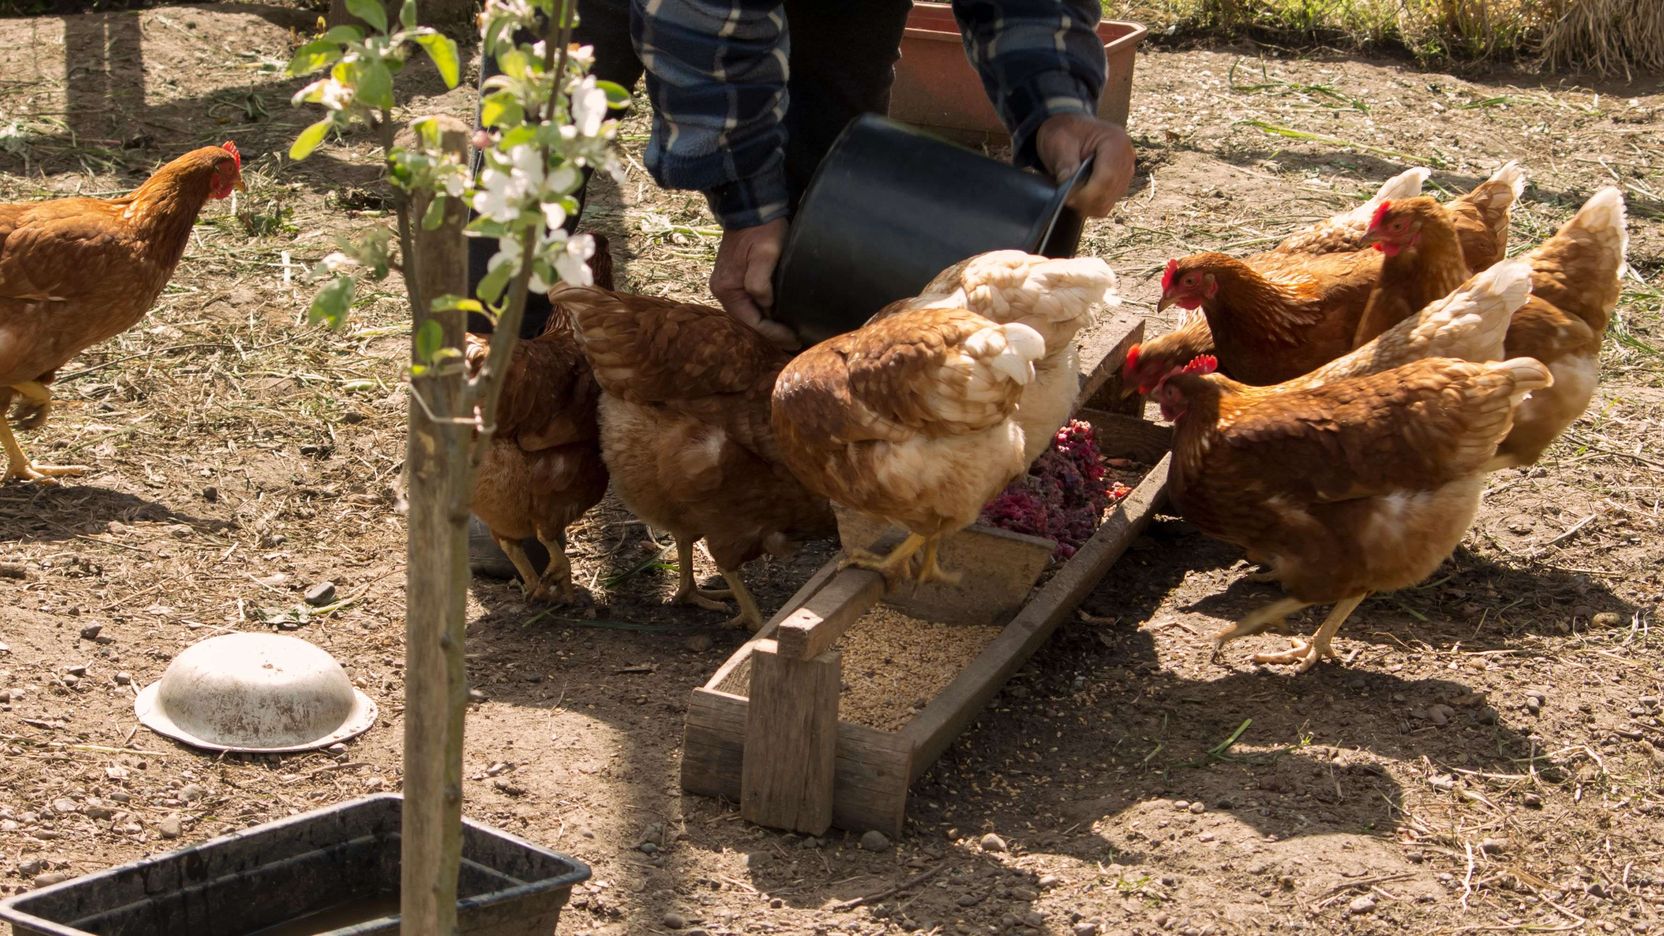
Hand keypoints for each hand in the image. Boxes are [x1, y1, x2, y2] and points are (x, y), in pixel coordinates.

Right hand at [710, 218, 798, 349]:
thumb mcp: (765, 253)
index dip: (774, 333)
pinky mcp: (735, 279)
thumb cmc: (761, 229)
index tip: (794, 338)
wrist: (752, 207)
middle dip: (771, 334)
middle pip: (748, 322)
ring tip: (788, 334)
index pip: (752, 322)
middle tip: (794, 342)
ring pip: (749, 314)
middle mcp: (722, 290)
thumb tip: (765, 304)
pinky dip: (763, 313)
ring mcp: (727, 285)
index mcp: (727, 288)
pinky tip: (777, 317)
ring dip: (768, 325)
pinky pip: (749, 304)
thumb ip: (761, 281)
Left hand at [1036, 113, 1135, 217]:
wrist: (1071, 130)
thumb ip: (1065, 163)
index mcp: (1115, 141)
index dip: (1087, 193)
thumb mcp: (1058, 140)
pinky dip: (1091, 204)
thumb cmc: (1065, 131)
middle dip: (1085, 200)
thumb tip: (1068, 187)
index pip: (1107, 177)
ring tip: (1071, 194)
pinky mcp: (1120, 183)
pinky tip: (1079, 195)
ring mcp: (1126, 171)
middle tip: (1065, 196)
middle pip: (1109, 192)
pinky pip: (1107, 203)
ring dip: (1087, 204)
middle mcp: (1126, 157)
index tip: (1067, 196)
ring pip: (1108, 201)